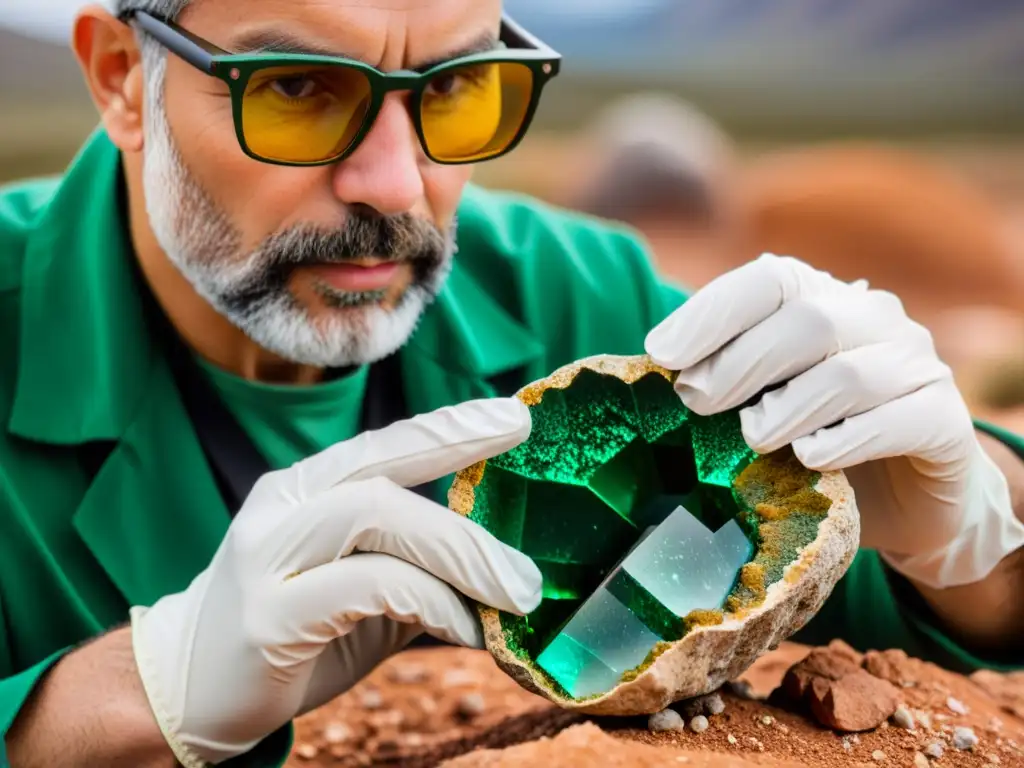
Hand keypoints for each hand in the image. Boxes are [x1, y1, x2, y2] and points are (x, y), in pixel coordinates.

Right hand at [129, 398, 540, 765]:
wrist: (184, 689)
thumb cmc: (291, 633)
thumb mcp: (359, 591)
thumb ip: (414, 567)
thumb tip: (503, 566)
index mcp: (304, 490)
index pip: (385, 444)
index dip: (451, 427)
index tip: (514, 417)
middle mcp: (282, 507)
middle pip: (385, 482)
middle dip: (467, 520)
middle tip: (528, 571)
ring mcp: (266, 557)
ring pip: (376, 518)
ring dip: (458, 556)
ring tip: (513, 595)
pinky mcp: (267, 616)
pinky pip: (366, 587)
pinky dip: (430, 602)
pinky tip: (464, 627)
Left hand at [645, 253, 1023, 589]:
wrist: (905, 498)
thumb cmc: (814, 440)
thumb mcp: (761, 401)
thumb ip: (721, 379)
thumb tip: (654, 369)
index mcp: (822, 300)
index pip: (768, 281)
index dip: (711, 313)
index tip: (660, 355)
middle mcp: (874, 319)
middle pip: (807, 320)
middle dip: (741, 362)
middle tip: (695, 402)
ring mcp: (918, 366)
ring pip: (852, 371)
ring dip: (791, 405)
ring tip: (752, 437)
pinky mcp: (947, 422)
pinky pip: (904, 420)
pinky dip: (851, 438)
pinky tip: (811, 457)